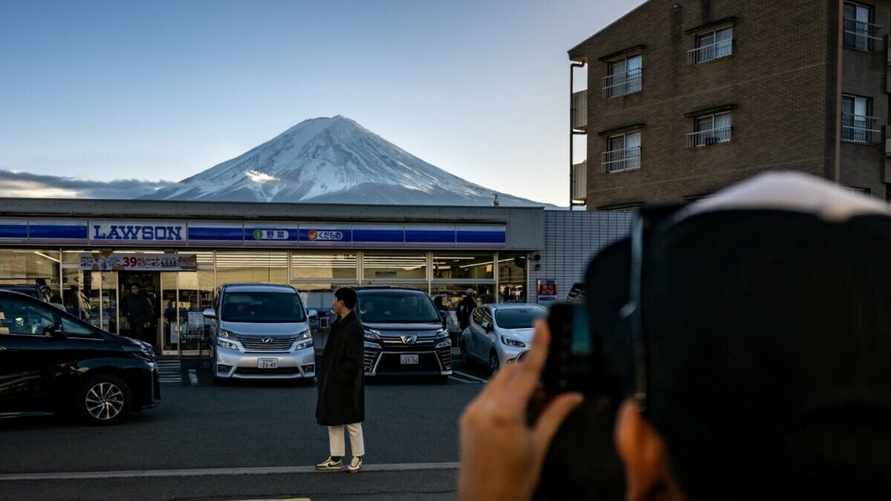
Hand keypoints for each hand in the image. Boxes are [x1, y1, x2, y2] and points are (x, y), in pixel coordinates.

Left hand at [458, 320, 583, 500]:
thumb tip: (573, 396)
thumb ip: (555, 415)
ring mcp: (472, 413)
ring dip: (517, 385)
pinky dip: (504, 397)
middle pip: (510, 371)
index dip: (537, 345)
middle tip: (548, 392)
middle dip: (530, 373)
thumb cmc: (511, 484)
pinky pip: (487, 396)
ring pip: (498, 382)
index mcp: (505, 413)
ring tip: (533, 410)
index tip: (541, 325)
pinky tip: (516, 416)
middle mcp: (484, 408)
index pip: (527, 370)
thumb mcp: (539, 447)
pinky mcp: (466, 419)